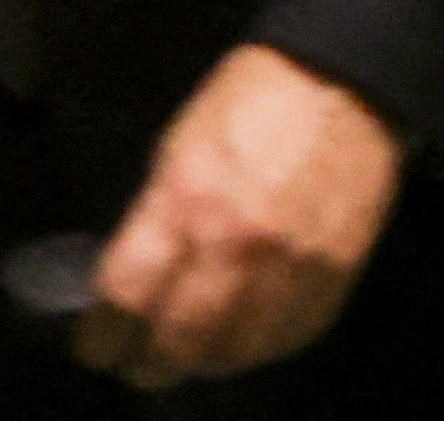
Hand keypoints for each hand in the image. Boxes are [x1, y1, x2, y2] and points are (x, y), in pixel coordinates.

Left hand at [75, 45, 399, 388]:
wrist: (343, 79)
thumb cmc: (251, 102)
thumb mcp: (178, 149)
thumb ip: (158, 220)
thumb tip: (139, 282)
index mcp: (185, 199)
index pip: (125, 296)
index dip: (103, 335)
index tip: (100, 345)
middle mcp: (236, 239)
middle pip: (178, 338)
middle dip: (150, 362)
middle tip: (143, 366)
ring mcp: (290, 261)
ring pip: (236, 350)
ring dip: (207, 361)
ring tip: (195, 356)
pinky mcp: (334, 270)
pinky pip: (289, 336)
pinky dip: (261, 348)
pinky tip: (246, 340)